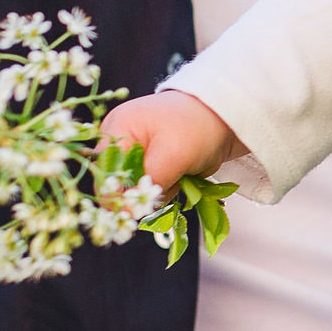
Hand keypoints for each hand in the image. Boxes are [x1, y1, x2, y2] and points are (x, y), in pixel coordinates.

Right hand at [101, 90, 242, 191]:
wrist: (227, 118)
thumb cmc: (199, 127)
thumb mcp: (174, 155)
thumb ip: (149, 182)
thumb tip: (126, 212)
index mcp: (116, 130)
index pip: (104, 174)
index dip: (119, 195)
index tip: (143, 204)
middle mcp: (120, 142)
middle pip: (118, 185)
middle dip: (145, 191)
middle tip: (171, 179)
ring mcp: (135, 153)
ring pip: (137, 191)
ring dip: (160, 191)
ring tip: (181, 172)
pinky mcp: (150, 163)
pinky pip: (151, 188)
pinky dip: (167, 188)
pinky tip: (182, 175)